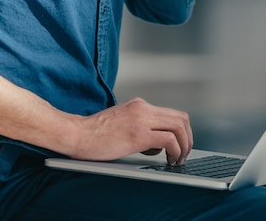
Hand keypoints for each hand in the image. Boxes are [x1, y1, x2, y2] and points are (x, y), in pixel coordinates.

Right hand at [69, 97, 192, 165]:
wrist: (77, 134)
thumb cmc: (95, 133)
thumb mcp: (122, 121)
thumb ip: (139, 125)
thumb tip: (155, 143)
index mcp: (139, 104)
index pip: (172, 113)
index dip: (182, 131)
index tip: (180, 146)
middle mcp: (143, 107)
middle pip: (181, 118)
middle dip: (188, 139)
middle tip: (183, 155)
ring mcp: (141, 119)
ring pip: (179, 126)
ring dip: (184, 146)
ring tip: (177, 160)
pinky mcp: (138, 134)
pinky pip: (169, 140)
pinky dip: (175, 151)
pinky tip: (169, 160)